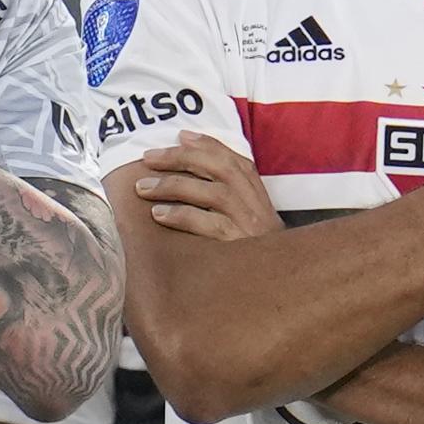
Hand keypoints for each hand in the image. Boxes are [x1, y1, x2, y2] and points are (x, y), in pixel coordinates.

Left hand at [135, 135, 281, 240]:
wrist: (280, 287)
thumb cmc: (251, 250)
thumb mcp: (247, 217)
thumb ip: (226, 194)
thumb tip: (186, 170)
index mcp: (257, 194)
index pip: (233, 159)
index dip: (207, 144)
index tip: (180, 136)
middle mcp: (256, 205)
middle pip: (221, 169)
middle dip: (182, 158)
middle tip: (148, 158)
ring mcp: (250, 225)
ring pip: (214, 193)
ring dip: (174, 185)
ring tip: (144, 187)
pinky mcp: (239, 247)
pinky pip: (210, 225)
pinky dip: (182, 216)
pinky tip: (158, 214)